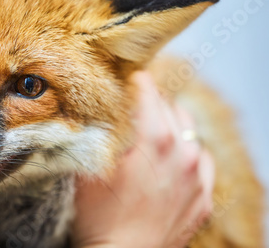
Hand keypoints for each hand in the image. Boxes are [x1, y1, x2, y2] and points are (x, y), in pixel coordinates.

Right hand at [72, 72, 214, 247]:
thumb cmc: (99, 218)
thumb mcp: (89, 168)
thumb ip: (98, 133)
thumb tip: (99, 109)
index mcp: (155, 141)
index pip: (150, 93)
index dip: (138, 81)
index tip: (130, 76)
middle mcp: (185, 154)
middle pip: (171, 108)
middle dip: (153, 101)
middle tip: (136, 102)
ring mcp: (199, 177)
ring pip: (191, 132)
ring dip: (173, 124)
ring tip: (155, 128)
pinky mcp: (204, 197)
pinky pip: (204, 160)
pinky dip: (189, 151)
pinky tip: (175, 157)